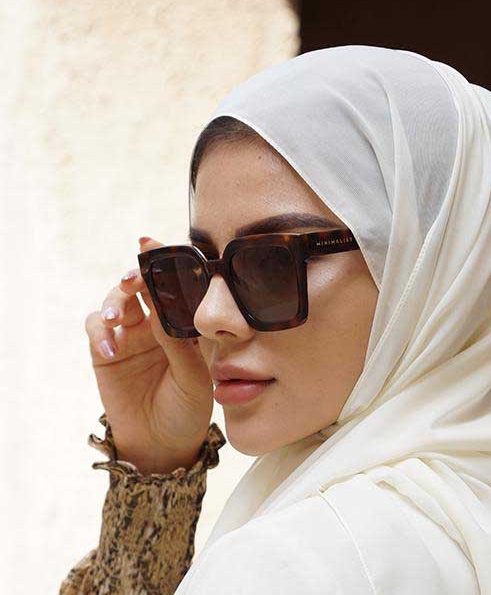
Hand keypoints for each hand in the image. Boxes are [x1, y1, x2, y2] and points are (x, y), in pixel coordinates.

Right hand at [84, 236, 214, 474]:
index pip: (173, 287)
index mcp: (183, 324)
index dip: (164, 265)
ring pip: (115, 301)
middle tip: (131, 280)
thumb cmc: (188, 409)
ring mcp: (130, 336)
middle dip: (134, 276)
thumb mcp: (193, 376)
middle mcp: (156, 324)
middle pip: (140, 286)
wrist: (163, 444)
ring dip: (113, 303)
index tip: (153, 247)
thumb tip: (160, 304)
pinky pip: (96, 329)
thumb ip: (178, 342)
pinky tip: (110, 351)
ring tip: (116, 322)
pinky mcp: (106, 352)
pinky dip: (99, 333)